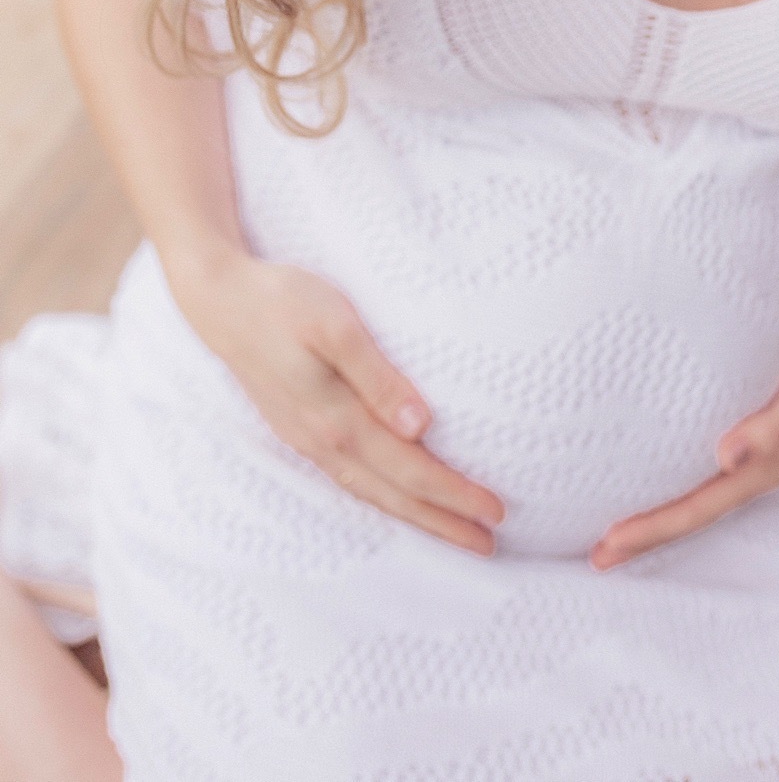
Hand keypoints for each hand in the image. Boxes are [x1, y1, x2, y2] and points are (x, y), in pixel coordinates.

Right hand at [167, 245, 505, 554]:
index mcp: (337, 418)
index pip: (410, 469)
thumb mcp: (335, 323)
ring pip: (369, 492)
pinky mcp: (297, 428)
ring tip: (452, 531)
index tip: (495, 511)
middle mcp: (321, 440)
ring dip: (413, 515)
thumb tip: (419, 426)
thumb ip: (377, 375)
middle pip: (393, 494)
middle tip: (489, 544)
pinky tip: (393, 497)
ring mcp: (305, 439)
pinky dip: (380, 497)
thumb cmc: (283, 300)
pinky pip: (348, 478)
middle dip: (442, 521)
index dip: (454, 493)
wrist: (218, 300)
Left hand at [589, 311, 778, 570]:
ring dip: (655, 514)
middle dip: (642, 536)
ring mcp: (752, 453)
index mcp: (761, 470)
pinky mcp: (749, 429)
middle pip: (688, 513)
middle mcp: (752, 469)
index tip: (606, 544)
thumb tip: (724, 456)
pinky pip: (702, 467)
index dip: (649, 529)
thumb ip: (769, 427)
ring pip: (693, 495)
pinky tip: (654, 471)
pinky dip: (672, 479)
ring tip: (615, 528)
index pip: (693, 509)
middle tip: (594, 557)